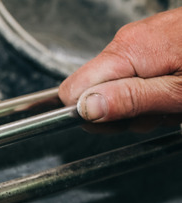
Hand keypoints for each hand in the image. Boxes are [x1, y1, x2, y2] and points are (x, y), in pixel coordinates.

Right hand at [59, 8, 181, 122]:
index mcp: (128, 50)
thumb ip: (130, 100)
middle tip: (156, 114)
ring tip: (171, 102)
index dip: (91, 115)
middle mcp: (128, 39)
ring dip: (141, 104)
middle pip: (94, 91)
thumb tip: (85, 108)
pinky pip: (134, 74)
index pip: (72, 90)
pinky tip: (172, 90)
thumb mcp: (178, 92)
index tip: (119, 122)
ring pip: (116, 85)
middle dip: (122, 113)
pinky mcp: (151, 41)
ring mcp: (140, 38)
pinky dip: (151, 89)